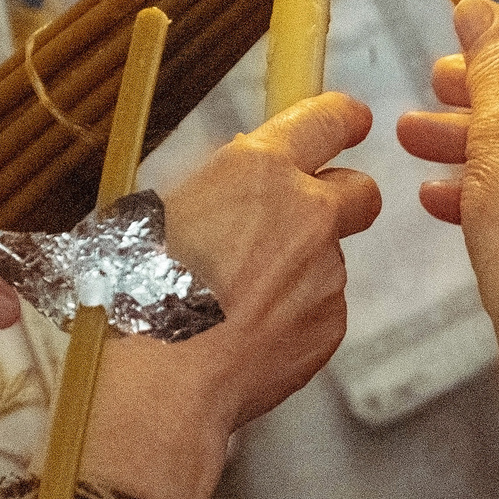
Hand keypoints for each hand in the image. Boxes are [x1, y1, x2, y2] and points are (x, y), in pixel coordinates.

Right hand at [83, 93, 381, 498]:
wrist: (160, 378)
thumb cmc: (138, 292)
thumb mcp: (159, 210)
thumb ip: (219, 192)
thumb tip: (237, 193)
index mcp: (259, 168)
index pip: (329, 120)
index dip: (342, 119)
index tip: (350, 122)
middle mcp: (306, 212)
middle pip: (360, 190)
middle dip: (338, 199)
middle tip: (298, 220)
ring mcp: (325, 272)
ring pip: (329, 259)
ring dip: (298, 270)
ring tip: (237, 302)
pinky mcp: (329, 324)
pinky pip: (319, 309)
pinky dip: (292, 317)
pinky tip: (245, 335)